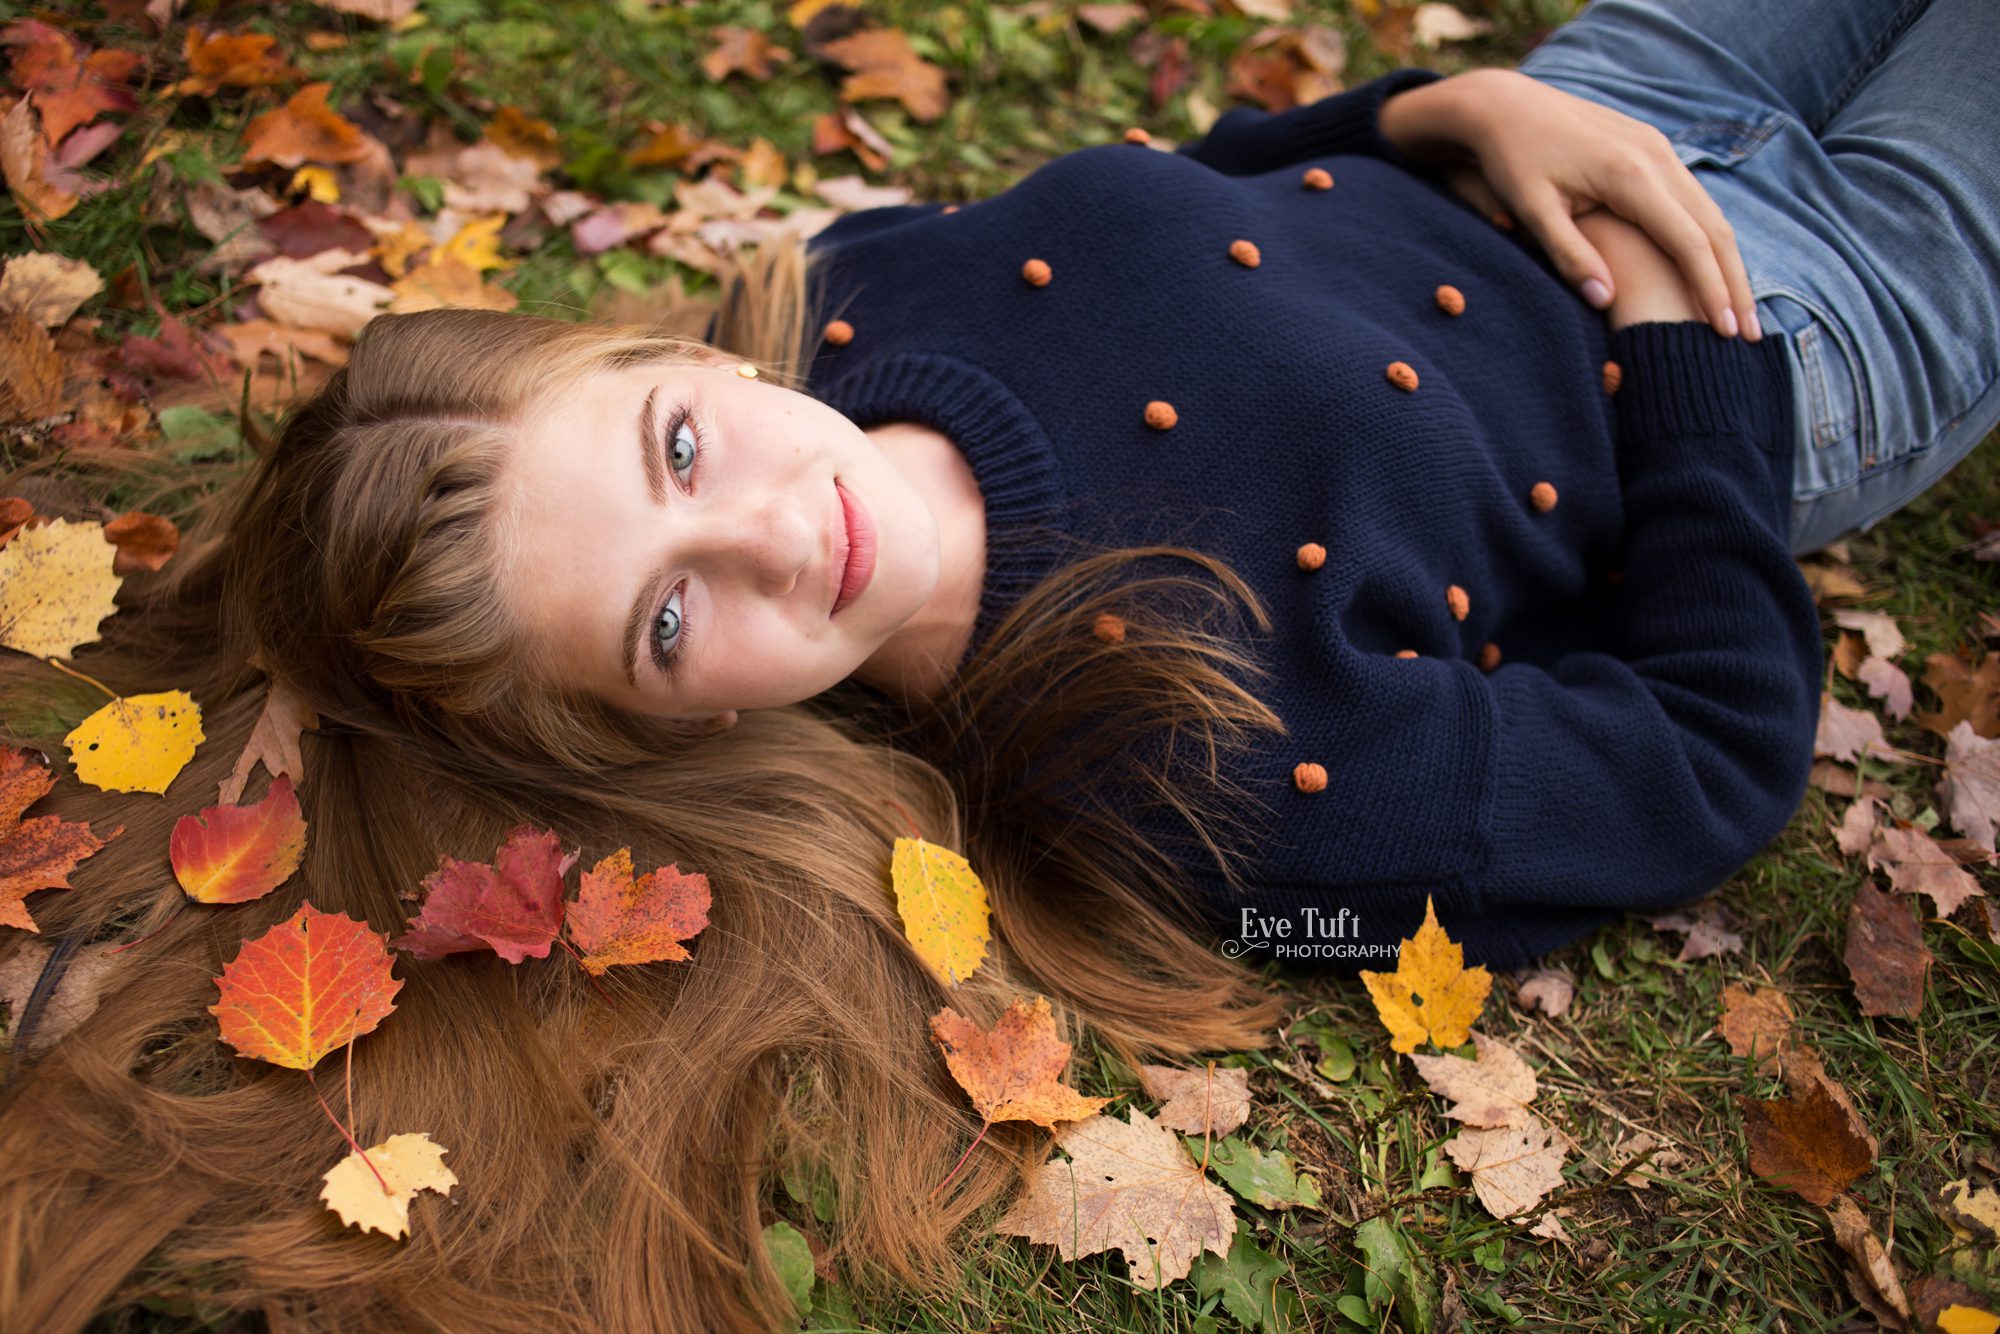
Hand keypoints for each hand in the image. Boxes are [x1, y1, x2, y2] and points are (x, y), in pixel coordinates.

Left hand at [1380, 67, 1761, 341]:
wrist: (1506, 105)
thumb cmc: (1511, 161)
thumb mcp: (1531, 211)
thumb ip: (1569, 254)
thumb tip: (1605, 301)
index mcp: (1630, 175)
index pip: (1687, 242)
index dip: (1709, 289)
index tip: (1724, 333)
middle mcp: (1656, 156)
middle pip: (1713, 229)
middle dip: (1734, 284)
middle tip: (1750, 337)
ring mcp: (1658, 148)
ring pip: (1710, 212)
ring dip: (1728, 263)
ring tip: (1739, 311)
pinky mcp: (1652, 148)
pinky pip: (1693, 198)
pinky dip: (1708, 238)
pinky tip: (1711, 271)